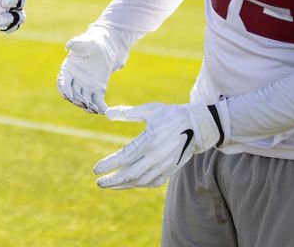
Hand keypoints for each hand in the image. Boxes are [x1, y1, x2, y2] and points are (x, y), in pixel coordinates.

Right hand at [56, 31, 113, 113]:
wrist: (104, 48)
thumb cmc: (91, 43)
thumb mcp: (85, 41)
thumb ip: (76, 42)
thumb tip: (68, 45)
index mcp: (68, 70)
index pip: (62, 82)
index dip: (64, 89)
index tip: (68, 96)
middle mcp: (75, 81)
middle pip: (73, 94)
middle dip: (78, 100)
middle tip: (84, 103)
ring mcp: (86, 87)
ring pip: (85, 99)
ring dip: (88, 106)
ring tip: (93, 110)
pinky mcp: (97, 90)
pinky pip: (97, 100)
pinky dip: (100, 106)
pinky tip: (104, 110)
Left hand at [93, 103, 222, 188]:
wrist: (197, 126)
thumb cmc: (171, 115)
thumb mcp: (150, 110)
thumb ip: (128, 113)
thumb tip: (107, 113)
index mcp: (149, 141)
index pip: (124, 157)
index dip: (109, 165)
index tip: (96, 169)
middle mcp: (156, 157)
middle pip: (130, 174)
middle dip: (112, 180)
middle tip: (99, 182)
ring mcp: (164, 166)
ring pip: (140, 181)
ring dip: (123, 185)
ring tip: (110, 184)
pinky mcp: (170, 170)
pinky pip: (151, 183)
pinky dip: (138, 185)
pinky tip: (128, 183)